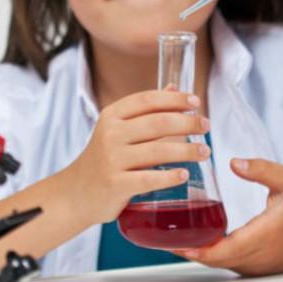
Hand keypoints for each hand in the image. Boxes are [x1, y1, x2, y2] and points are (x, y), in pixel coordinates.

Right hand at [59, 90, 208, 224]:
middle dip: (188, 122)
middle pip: (158, 123)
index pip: (148, 99)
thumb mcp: (118, 129)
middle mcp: (110, 134)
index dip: (175, 99)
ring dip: (187, 150)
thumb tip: (175, 88)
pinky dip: (169, 177)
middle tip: (206, 126)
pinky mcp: (115, 184)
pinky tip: (184, 175)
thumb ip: (146, 110)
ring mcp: (112, 160)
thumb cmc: (105, 158)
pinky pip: (148, 179)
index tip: (196, 101)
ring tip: (205, 152)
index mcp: (112, 116)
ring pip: (158, 151)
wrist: (76, 194)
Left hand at [171, 158, 282, 275]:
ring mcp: (255, 267)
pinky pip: (226, 264)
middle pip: (213, 260)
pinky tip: (194, 243)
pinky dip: (209, 256)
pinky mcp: (254, 269)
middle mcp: (257, 257)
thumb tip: (234, 162)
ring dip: (196, 254)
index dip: (197, 249)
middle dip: (186, 251)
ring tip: (171, 237)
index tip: (175, 242)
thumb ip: (262, 170)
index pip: (223, 250)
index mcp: (263, 236)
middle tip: (161, 237)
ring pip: (218, 264)